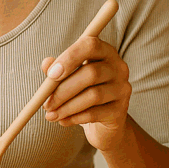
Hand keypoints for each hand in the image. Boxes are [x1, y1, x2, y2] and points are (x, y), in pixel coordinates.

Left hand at [40, 35, 131, 153]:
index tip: (51, 74)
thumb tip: (46, 64)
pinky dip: (75, 118)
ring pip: (93, 96)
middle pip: (91, 73)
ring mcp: (122, 88)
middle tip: (46, 104)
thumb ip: (57, 69)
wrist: (104, 119)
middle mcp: (118, 67)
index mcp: (104, 51)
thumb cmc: (83, 90)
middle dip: (63, 90)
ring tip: (51, 115)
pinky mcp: (120, 109)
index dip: (69, 58)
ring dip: (67, 107)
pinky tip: (63, 121)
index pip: (90, 45)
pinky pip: (95, 113)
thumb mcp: (69, 77)